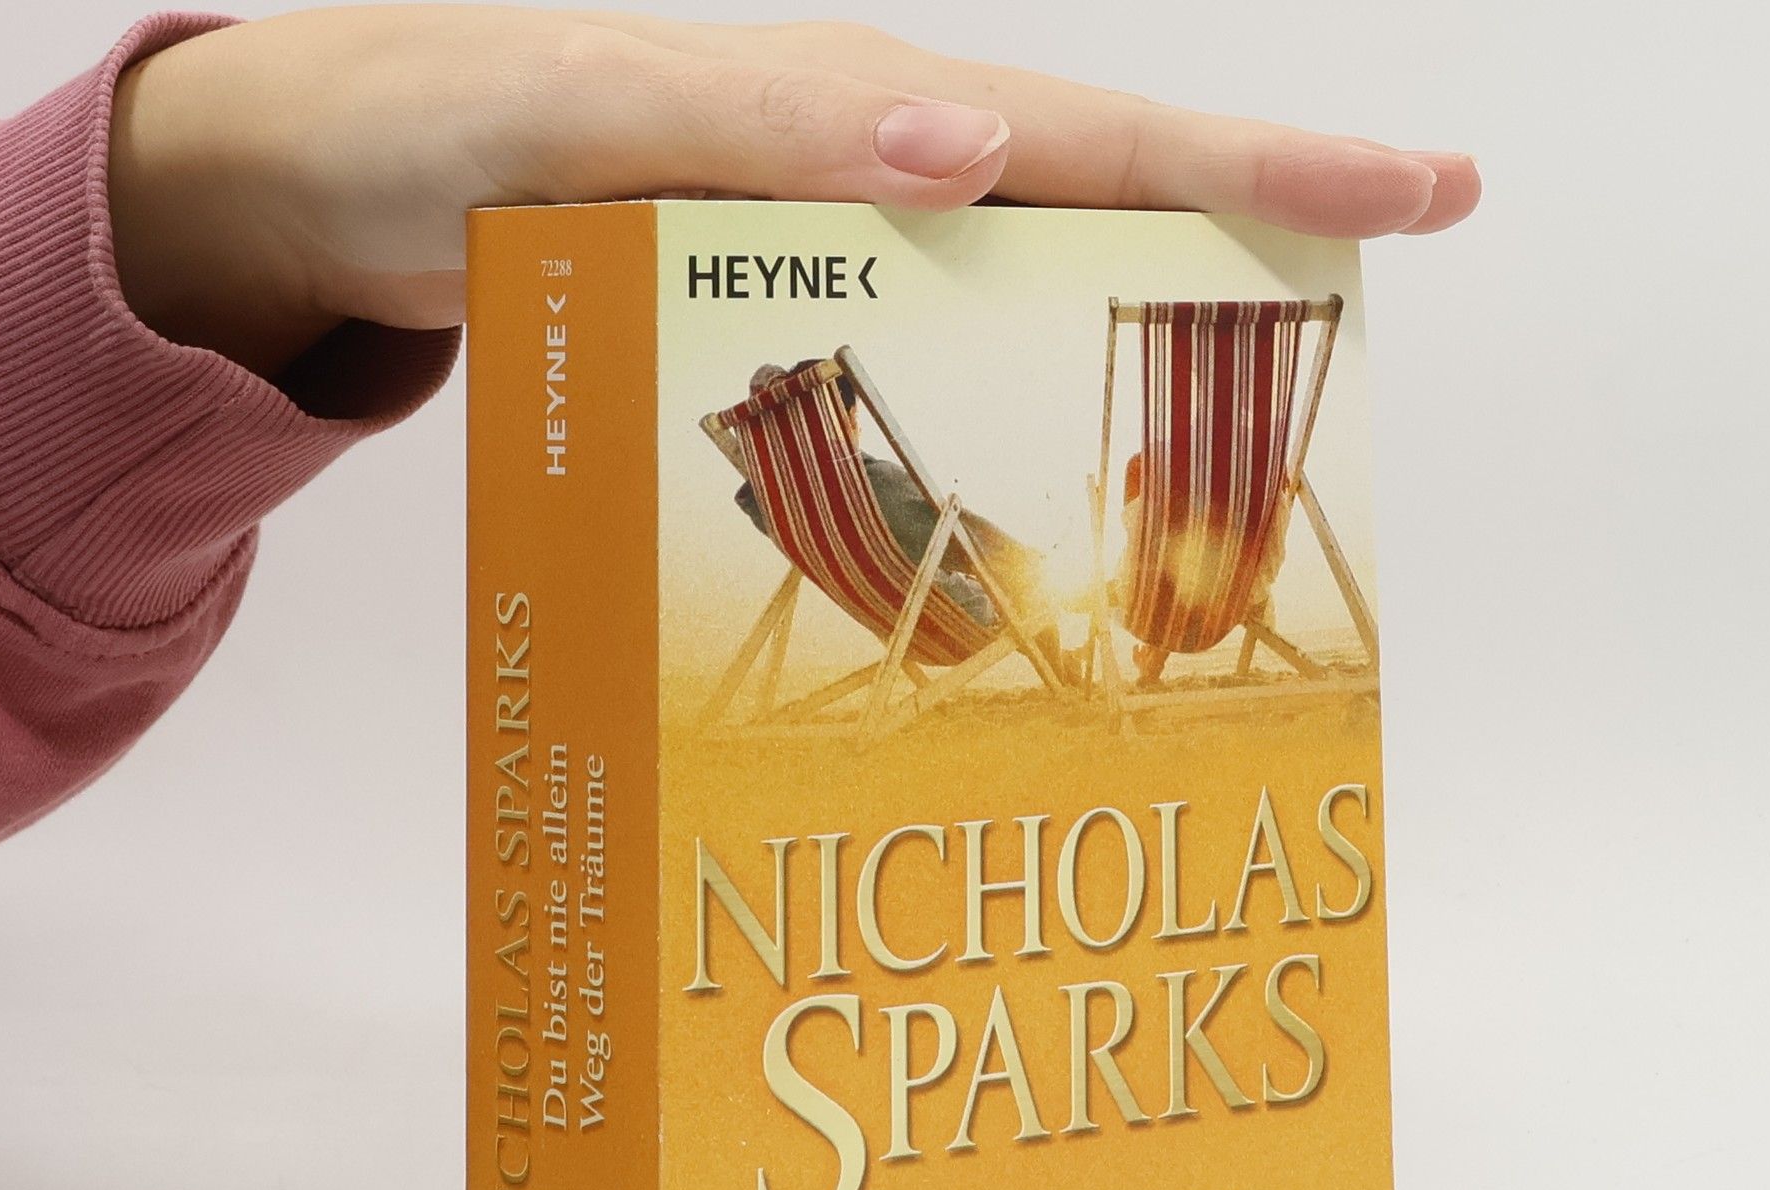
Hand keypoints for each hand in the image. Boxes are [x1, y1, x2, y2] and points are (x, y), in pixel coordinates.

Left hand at [107, 8, 1480, 377]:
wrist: (344, 191)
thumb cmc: (445, 128)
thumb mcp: (586, 112)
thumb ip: (768, 127)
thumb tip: (973, 149)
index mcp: (859, 118)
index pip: (1104, 138)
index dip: (1268, 166)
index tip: (1426, 190)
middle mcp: (875, 186)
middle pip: (1107, 211)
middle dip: (1261, 237)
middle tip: (1406, 274)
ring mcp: (844, 263)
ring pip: (1035, 300)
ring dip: (1151, 343)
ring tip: (1267, 423)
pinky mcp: (795, 330)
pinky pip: (932, 372)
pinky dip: (1007, 422)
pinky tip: (1044, 497)